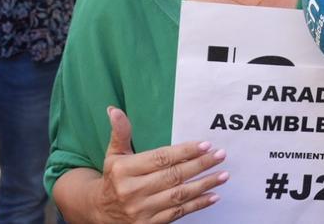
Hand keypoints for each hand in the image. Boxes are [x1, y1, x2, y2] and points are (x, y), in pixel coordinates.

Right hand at [95, 106, 226, 222]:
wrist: (100, 212)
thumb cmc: (113, 178)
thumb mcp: (113, 154)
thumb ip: (120, 132)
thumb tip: (114, 110)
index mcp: (123, 170)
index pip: (160, 158)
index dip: (184, 151)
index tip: (205, 145)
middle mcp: (132, 191)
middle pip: (173, 176)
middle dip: (200, 165)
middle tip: (220, 155)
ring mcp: (141, 210)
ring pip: (179, 195)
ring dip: (204, 184)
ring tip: (223, 175)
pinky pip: (178, 213)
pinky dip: (198, 204)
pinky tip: (213, 196)